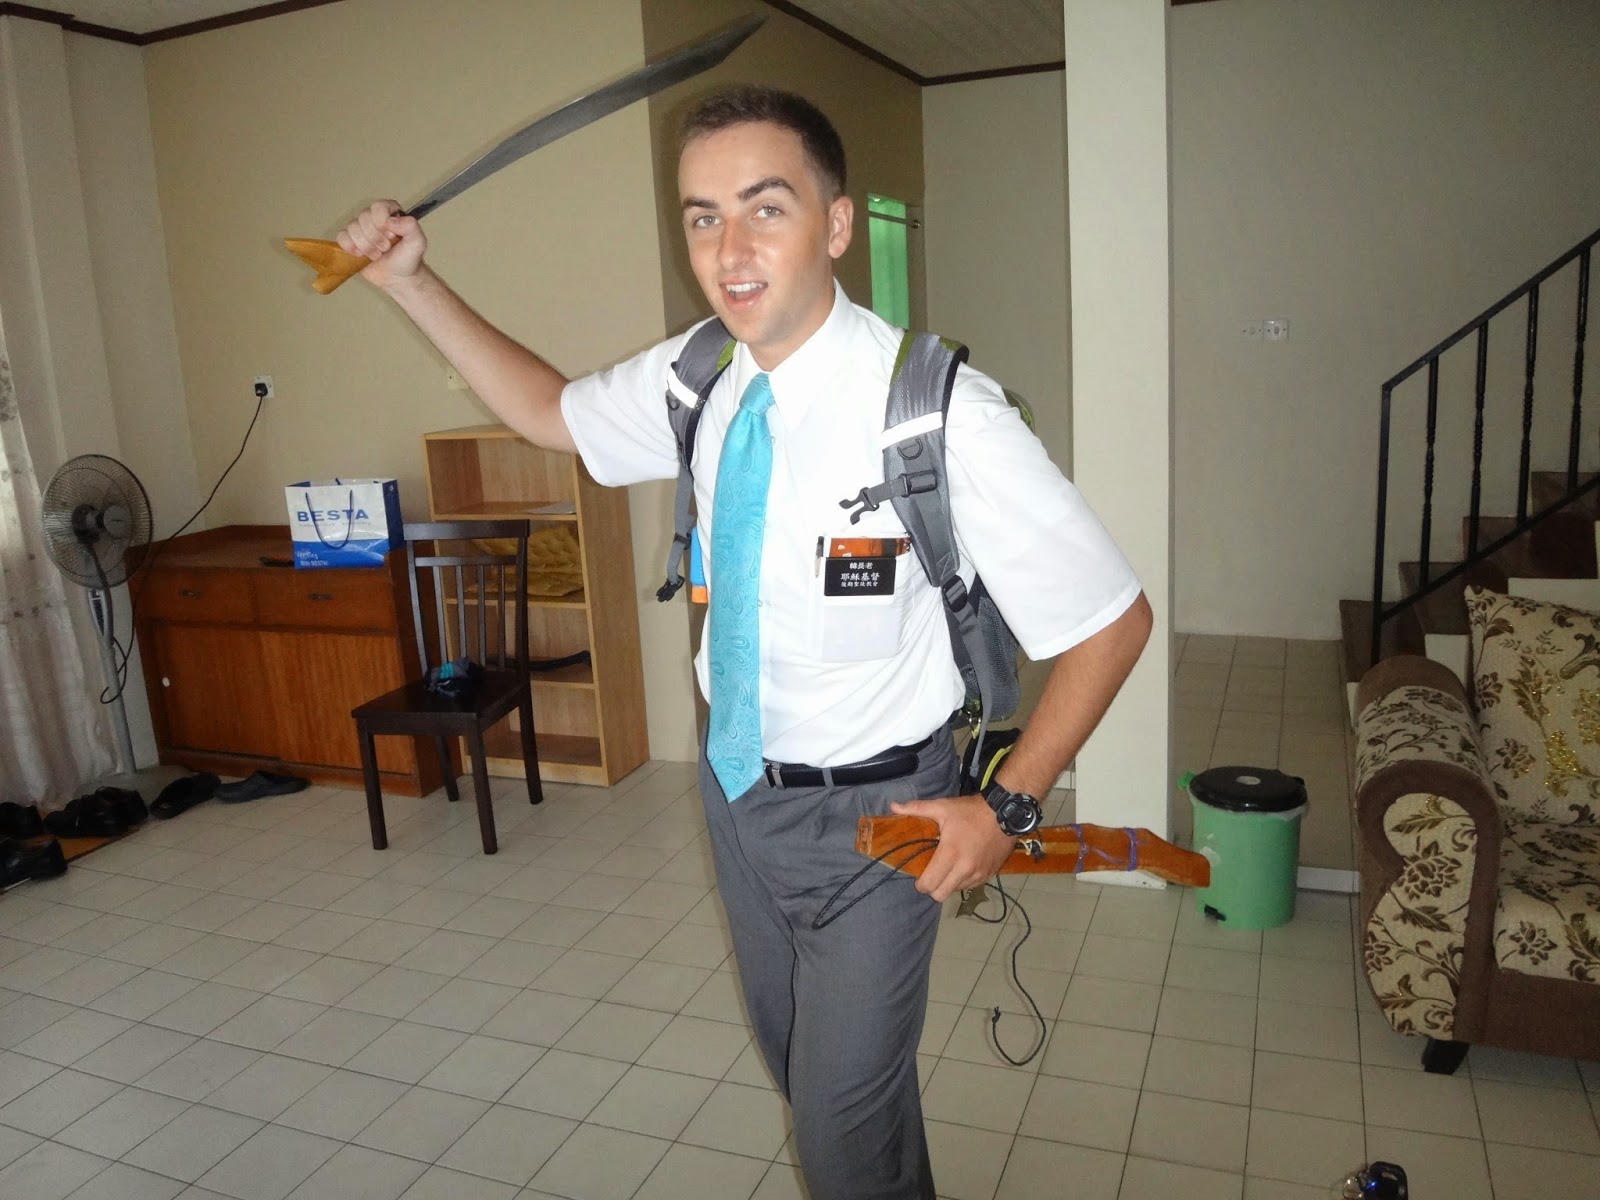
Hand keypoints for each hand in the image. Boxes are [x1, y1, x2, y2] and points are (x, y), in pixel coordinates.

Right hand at [335, 199, 426, 289]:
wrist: (398, 277)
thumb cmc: (408, 258)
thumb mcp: (418, 242)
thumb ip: (411, 226)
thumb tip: (390, 221)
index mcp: (390, 212)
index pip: (378, 206)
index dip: (382, 222)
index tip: (391, 236)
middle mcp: (373, 217)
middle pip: (363, 217)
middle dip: (375, 238)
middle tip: (386, 249)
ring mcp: (360, 228)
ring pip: (352, 227)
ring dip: (365, 246)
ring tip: (377, 255)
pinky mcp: (351, 240)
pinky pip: (341, 237)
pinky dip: (351, 247)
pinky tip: (361, 256)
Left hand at [889, 793, 1014, 903]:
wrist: (1005, 813)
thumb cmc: (971, 811)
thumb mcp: (942, 807)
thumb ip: (916, 808)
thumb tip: (893, 805)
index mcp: (950, 854)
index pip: (929, 885)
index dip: (920, 883)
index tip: (919, 874)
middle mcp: (965, 869)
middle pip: (940, 895)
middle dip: (933, 887)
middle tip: (932, 874)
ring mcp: (978, 874)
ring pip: (955, 891)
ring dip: (949, 884)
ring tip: (948, 868)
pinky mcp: (989, 875)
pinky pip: (970, 887)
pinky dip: (963, 881)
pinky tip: (963, 866)